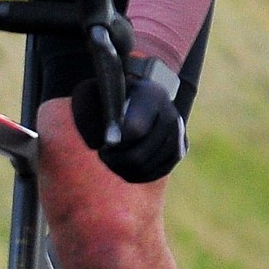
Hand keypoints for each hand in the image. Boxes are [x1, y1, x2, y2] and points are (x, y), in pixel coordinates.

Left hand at [77, 55, 185, 184]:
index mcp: (151, 95)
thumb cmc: (105, 95)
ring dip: (121, 168)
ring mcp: (178, 133)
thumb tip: (110, 143)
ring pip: (145, 168)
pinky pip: (153, 174)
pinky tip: (121, 165)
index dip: (114, 143)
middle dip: (115, 160)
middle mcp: (170, 114)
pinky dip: (133, 174)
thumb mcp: (89, 95)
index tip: (102, 145)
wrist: (131, 94)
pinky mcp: (179, 150)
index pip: (134, 131)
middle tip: (102, 153)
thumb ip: (89, 114)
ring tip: (109, 158)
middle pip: (139, 155)